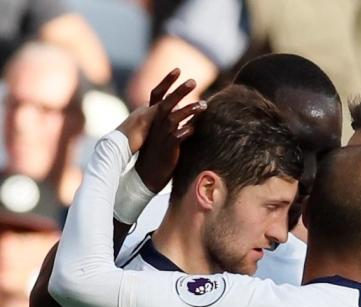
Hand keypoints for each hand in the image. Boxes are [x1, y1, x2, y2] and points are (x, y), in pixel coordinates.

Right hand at [134, 69, 206, 191]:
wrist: (147, 173)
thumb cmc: (157, 151)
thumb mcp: (164, 132)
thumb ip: (173, 119)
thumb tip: (185, 109)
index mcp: (152, 116)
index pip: (158, 93)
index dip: (167, 81)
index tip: (178, 69)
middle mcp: (155, 123)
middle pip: (167, 102)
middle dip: (179, 90)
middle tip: (193, 81)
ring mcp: (161, 134)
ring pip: (174, 118)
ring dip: (189, 110)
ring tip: (203, 105)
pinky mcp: (168, 147)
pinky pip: (178, 137)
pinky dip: (187, 131)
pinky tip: (195, 128)